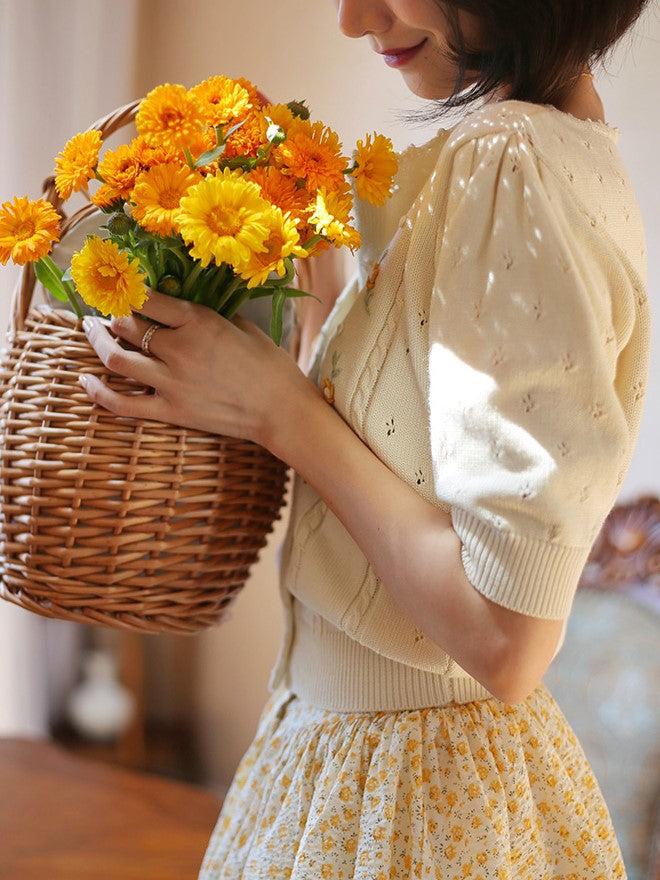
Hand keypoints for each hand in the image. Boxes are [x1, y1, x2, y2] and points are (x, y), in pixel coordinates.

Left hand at [79, 289, 314, 445]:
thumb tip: (181, 309)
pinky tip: (85, 379)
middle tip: (109, 310)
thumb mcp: (242, 326)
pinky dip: (98, 392)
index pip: (148, 298)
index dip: (130, 290)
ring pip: (116, 359)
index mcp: (198, 322)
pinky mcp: (170, 411)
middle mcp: (179, 349)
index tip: (124, 287)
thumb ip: (207, 316)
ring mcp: (171, 383)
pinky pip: (123, 403)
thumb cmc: (270, 365)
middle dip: (114, 314)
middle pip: (127, 326)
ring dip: (98, 341)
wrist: (282, 410)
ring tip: (92, 331)